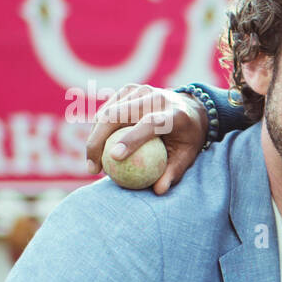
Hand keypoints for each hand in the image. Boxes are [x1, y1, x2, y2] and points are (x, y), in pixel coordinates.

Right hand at [83, 84, 208, 192]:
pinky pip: (106, 112)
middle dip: (99, 141)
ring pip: (107, 113)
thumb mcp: (187, 156)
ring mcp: (140, 90)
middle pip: (119, 115)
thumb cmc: (187, 138)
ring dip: (94, 138)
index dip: (131, 138)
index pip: (150, 123)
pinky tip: (95, 151)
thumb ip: (174, 172)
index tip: (114, 157)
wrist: (189, 108)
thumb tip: (158, 190)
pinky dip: (98, 131)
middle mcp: (156, 97)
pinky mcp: (128, 90)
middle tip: (93, 169)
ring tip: (92, 165)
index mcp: (175, 113)